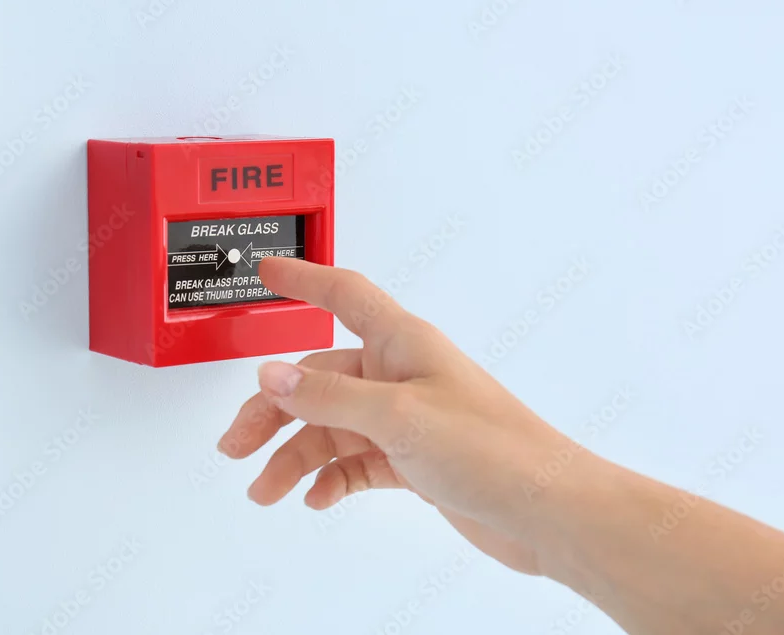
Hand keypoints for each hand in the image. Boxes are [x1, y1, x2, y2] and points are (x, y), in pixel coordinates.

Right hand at [217, 257, 586, 575]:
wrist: (547, 512)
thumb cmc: (494, 449)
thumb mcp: (399, 417)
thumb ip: (329, 398)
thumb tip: (271, 376)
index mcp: (401, 344)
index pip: (343, 295)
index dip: (304, 279)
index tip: (268, 271)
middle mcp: (400, 376)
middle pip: (318, 380)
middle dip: (273, 412)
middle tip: (236, 444)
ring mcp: (406, 419)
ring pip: (331, 429)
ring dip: (295, 458)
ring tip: (267, 490)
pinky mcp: (413, 459)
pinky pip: (356, 462)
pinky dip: (331, 479)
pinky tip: (318, 497)